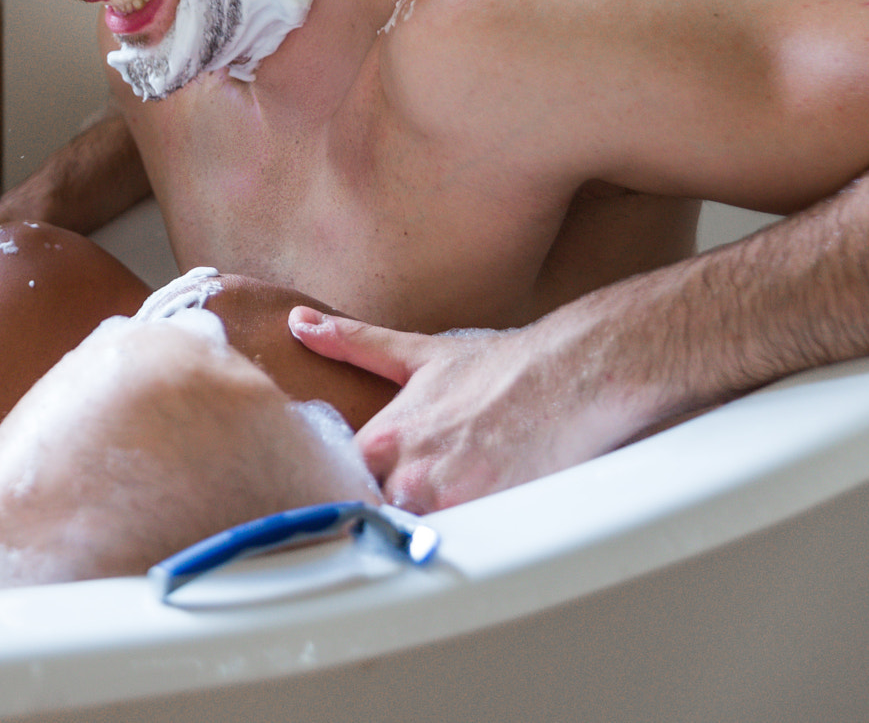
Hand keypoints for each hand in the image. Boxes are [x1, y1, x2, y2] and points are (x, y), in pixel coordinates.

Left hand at [289, 308, 640, 511]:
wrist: (569, 377)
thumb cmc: (497, 368)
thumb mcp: (415, 355)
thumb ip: (352, 343)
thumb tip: (298, 322)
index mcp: (382, 439)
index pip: (341, 484)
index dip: (351, 488)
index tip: (364, 486)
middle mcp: (406, 475)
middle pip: (376, 515)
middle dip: (386, 511)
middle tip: (411, 499)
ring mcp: (447, 502)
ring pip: (414, 533)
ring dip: (422, 526)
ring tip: (445, 506)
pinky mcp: (488, 520)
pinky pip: (458, 545)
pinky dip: (459, 539)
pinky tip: (473, 518)